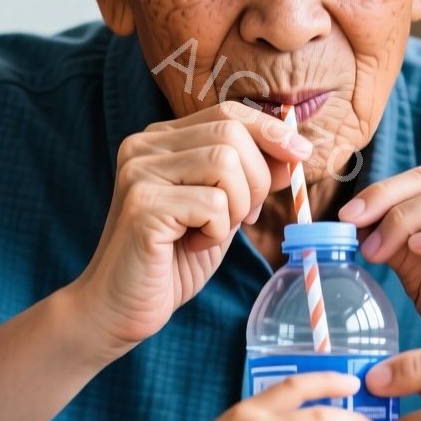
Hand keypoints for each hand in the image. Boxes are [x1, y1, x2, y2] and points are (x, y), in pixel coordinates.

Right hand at [70, 101, 311, 349]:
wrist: (120, 308)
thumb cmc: (172, 260)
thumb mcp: (221, 211)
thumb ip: (248, 179)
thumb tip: (294, 151)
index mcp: (161, 140)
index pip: (228, 112)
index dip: (270, 130)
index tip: (301, 154)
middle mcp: (144, 146)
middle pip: (231, 132)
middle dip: (257, 178)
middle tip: (242, 218)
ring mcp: (139, 173)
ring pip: (225, 162)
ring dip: (236, 206)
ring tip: (212, 233)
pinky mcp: (143, 205)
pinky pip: (211, 204)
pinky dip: (216, 231)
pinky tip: (192, 246)